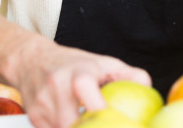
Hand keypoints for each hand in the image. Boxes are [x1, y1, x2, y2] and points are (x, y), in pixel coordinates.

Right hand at [7, 38, 150, 127]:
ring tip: (86, 120)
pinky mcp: (33, 115)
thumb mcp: (105, 63)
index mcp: (79, 72)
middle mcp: (57, 85)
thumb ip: (130, 76)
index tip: (111, 119)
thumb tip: (148, 89)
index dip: (97, 108)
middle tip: (101, 124)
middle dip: (86, 126)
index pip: (84, 87)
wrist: (33, 60)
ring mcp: (42, 102)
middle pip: (69, 121)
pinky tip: (71, 121)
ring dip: (75, 127)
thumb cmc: (76, 64)